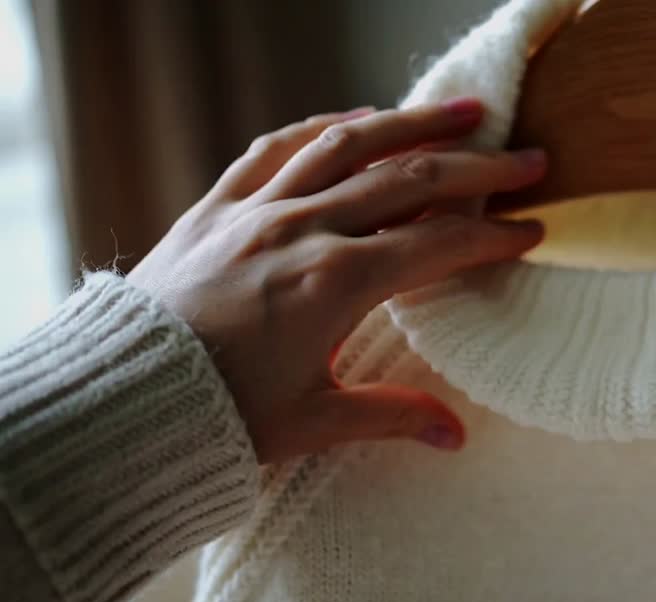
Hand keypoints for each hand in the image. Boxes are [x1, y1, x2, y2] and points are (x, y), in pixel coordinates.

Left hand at [128, 99, 546, 462]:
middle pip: (409, 181)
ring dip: (413, 123)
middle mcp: (301, 231)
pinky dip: (326, 128)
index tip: (534, 231)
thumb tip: (455, 435)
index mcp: (334, 284)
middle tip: (529, 161)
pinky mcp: (218, 205)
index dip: (493, 239)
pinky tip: (361, 119)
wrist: (120, 398)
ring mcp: (258, 210)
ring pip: (349, 145)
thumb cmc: (216, 415)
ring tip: (464, 112)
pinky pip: (279, 148)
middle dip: (478, 171)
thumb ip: (390, 417)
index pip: (437, 246)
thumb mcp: (311, 422)